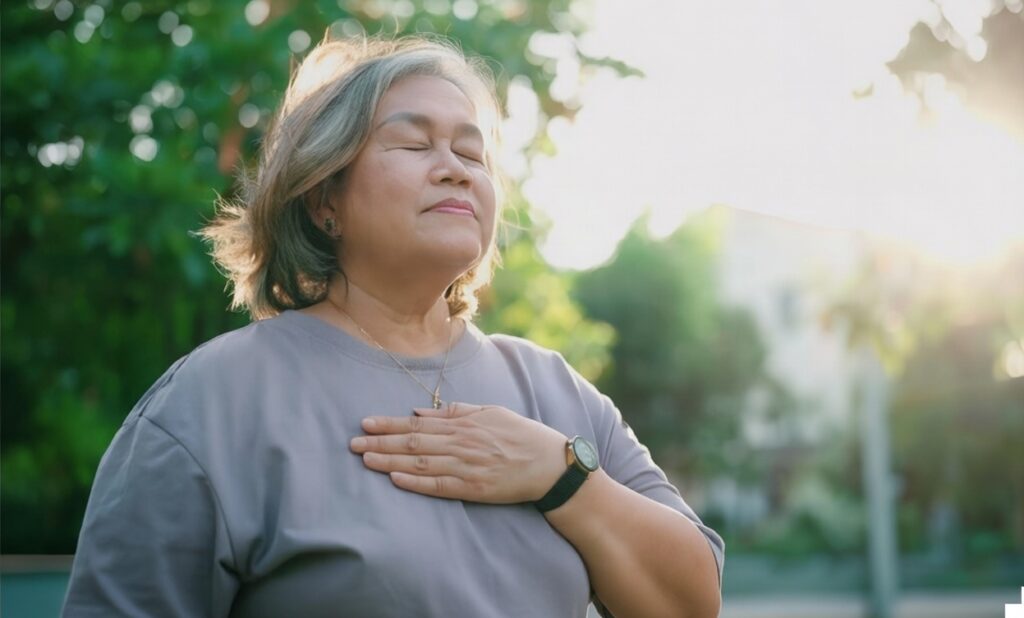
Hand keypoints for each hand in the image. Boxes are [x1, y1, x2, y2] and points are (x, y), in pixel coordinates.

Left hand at [349, 402, 567, 503]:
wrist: (550, 464)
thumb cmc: (522, 435)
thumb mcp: (491, 412)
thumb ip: (456, 412)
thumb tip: (420, 412)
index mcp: (464, 424)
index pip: (418, 423)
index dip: (389, 423)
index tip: (365, 422)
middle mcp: (462, 443)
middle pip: (413, 442)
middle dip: (380, 442)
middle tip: (352, 443)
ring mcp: (467, 466)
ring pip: (420, 462)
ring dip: (390, 461)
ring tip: (365, 459)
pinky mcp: (473, 488)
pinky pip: (438, 486)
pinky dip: (415, 482)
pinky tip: (395, 479)